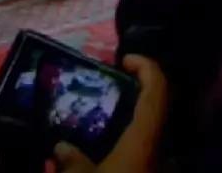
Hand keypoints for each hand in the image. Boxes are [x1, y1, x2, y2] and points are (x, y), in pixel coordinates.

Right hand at [53, 55, 168, 172]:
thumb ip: (72, 163)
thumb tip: (62, 148)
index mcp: (144, 140)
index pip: (157, 90)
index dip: (145, 66)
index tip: (124, 60)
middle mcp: (159, 148)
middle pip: (156, 106)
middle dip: (136, 90)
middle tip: (109, 86)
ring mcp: (159, 164)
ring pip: (152, 129)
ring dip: (132, 118)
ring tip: (102, 117)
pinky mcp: (152, 172)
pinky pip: (147, 150)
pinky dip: (130, 140)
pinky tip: (108, 148)